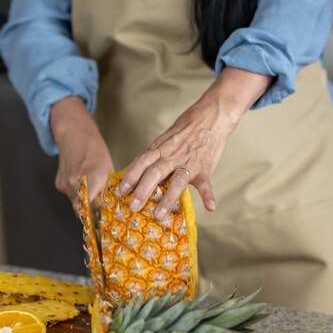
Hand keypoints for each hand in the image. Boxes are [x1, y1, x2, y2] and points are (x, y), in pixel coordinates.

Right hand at [51, 97, 113, 208]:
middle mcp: (78, 182)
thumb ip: (107, 189)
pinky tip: (79, 182)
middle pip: (84, 208)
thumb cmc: (95, 151)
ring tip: (89, 189)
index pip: (97, 206)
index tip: (104, 213)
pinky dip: (75, 193)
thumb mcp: (108, 169)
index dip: (101, 211)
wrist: (75, 136)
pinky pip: (69, 195)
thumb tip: (109, 206)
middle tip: (98, 205)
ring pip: (76, 203)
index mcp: (94, 177)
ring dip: (83, 201)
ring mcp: (66, 184)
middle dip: (91, 209)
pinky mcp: (59, 184)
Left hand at [120, 67, 272, 218]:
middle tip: (133, 207)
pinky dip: (209, 196)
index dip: (131, 175)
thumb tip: (128, 168)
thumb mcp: (163, 140)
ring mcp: (189, 163)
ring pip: (177, 181)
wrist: (211, 117)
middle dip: (143, 190)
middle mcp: (172, 156)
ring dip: (168, 199)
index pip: (142, 161)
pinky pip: (206, 184)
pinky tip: (210, 207)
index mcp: (160, 149)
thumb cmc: (184, 131)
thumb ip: (149, 156)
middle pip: (155, 173)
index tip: (121, 190)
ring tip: (159, 215)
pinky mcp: (204, 168)